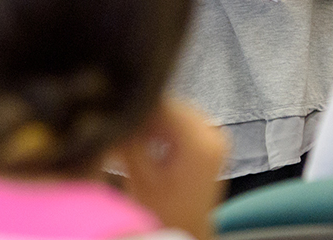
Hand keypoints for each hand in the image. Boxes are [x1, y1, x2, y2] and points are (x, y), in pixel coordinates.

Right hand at [116, 98, 227, 238]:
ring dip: (153, 120)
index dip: (138, 107)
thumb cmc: (166, 212)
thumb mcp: (140, 175)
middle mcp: (214, 135)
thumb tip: (116, 115)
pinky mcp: (211, 142)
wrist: (186, 230)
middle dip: (145, 114)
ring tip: (131, 135)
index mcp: (200, 143)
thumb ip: (129, 140)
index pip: (164, 105)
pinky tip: (147, 140)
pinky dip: (164, 127)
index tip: (117, 115)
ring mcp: (216, 137)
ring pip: (176, 111)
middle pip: (172, 106)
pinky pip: (184, 121)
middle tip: (121, 126)